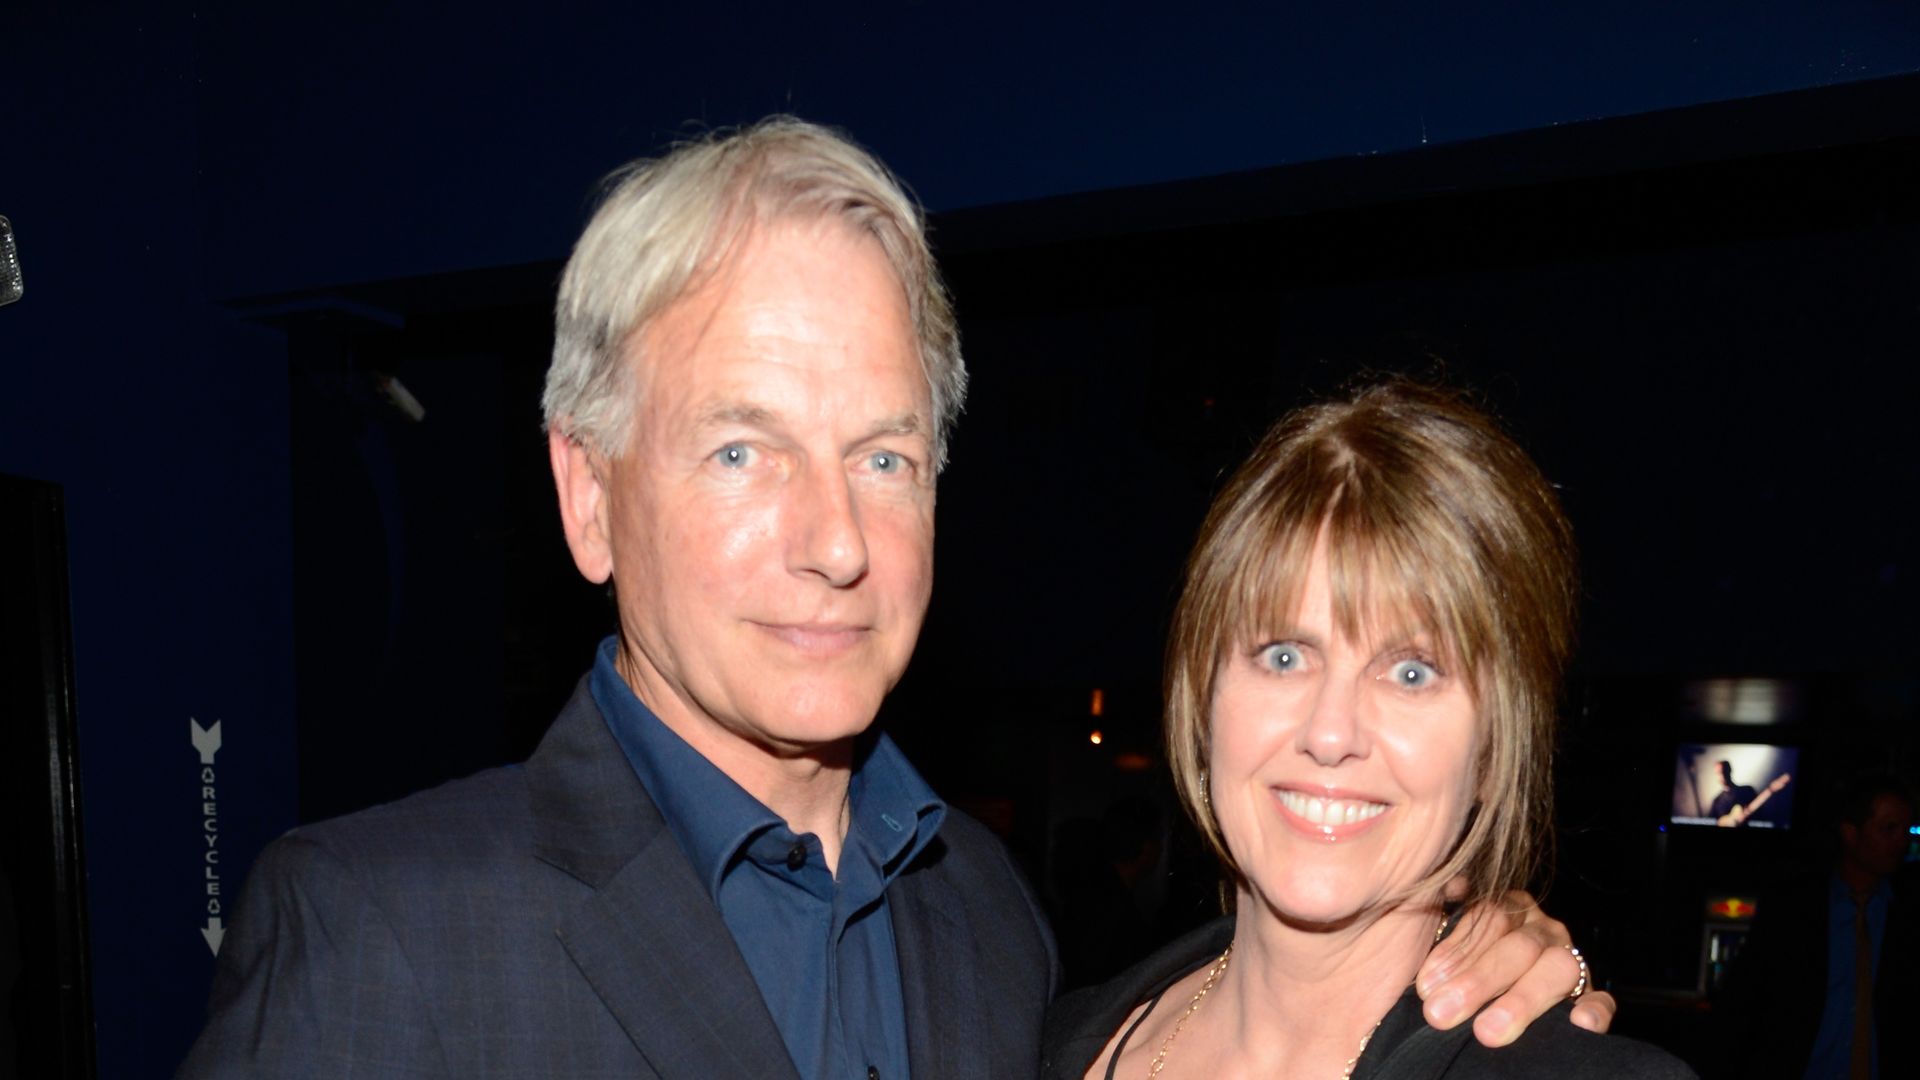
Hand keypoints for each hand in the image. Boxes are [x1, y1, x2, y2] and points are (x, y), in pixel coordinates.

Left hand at [1414, 889, 1616, 1045]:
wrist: (1498, 988)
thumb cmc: (1465, 961)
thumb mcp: (1451, 929)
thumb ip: (1448, 908)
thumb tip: (1450, 884)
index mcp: (1511, 907)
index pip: (1489, 917)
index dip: (1457, 951)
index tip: (1427, 985)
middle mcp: (1543, 930)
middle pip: (1518, 946)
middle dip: (1478, 981)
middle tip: (1442, 1013)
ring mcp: (1572, 960)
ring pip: (1557, 969)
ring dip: (1520, 1002)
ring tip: (1487, 1031)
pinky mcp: (1591, 996)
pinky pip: (1600, 1000)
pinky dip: (1594, 1010)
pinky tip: (1579, 1023)